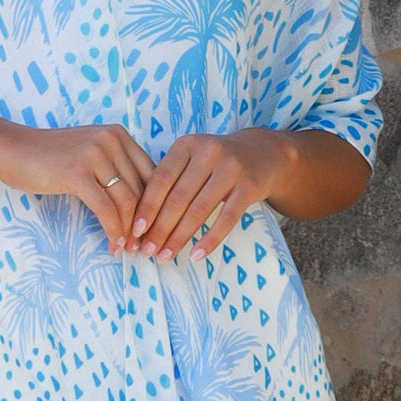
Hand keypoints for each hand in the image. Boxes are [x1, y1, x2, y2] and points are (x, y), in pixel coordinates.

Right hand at [0, 120, 156, 251]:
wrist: (12, 149)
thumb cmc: (51, 157)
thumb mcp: (91, 155)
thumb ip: (116, 169)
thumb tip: (144, 205)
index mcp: (119, 135)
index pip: (152, 174)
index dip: (156, 205)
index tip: (153, 230)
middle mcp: (111, 139)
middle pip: (142, 189)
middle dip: (145, 223)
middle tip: (141, 247)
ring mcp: (94, 154)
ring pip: (126, 201)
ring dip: (129, 231)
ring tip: (126, 249)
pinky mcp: (76, 173)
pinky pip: (105, 208)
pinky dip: (112, 229)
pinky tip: (112, 243)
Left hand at [126, 129, 292, 263]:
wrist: (264, 153)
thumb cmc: (216, 162)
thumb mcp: (192, 158)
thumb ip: (169, 179)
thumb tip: (140, 220)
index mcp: (187, 144)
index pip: (161, 179)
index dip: (147, 207)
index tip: (135, 231)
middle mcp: (208, 152)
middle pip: (178, 197)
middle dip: (160, 228)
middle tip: (147, 250)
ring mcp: (231, 168)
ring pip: (199, 210)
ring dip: (180, 237)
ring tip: (166, 255)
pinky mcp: (250, 186)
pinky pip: (226, 219)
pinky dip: (210, 239)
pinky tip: (196, 255)